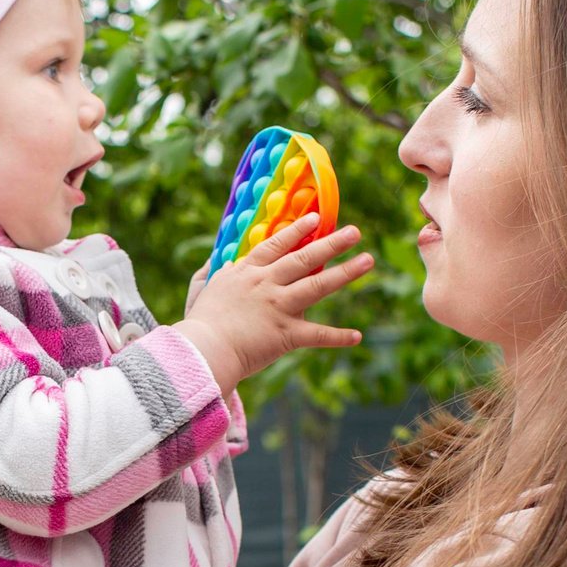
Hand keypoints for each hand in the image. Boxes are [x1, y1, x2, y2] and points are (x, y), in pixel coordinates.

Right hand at [176, 215, 371, 390]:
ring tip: (368, 260)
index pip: (277, 245)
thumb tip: (220, 262)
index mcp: (247, 272)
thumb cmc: (199, 322)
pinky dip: (337, 337)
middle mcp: (267, 284)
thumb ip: (212, 272)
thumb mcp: (201, 288)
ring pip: (318, 285)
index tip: (316, 218)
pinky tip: (357, 336)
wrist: (203, 348)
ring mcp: (279, 307)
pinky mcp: (286, 333)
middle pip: (305, 257)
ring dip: (346, 273)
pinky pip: (317, 334)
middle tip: (355, 232)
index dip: (298, 230)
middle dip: (332, 242)